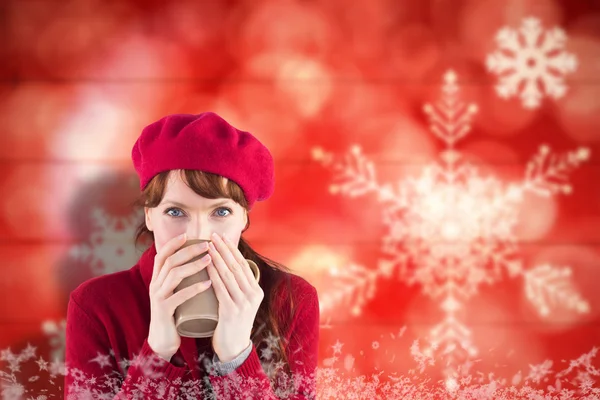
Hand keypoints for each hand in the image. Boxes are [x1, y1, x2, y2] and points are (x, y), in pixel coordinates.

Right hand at [147, 233, 213, 360]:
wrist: (163, 340)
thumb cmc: (174, 314)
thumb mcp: (176, 292)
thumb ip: (182, 279)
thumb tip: (201, 261)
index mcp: (157, 279)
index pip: (162, 255)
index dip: (173, 244)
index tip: (188, 235)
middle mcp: (155, 285)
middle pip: (170, 261)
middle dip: (189, 250)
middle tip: (207, 245)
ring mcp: (158, 298)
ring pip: (174, 275)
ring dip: (193, 265)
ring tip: (210, 260)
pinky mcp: (164, 311)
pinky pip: (179, 296)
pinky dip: (194, 288)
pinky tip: (207, 283)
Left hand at [207, 232, 263, 361]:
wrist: (233, 348)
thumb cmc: (232, 323)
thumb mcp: (241, 303)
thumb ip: (237, 287)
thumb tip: (227, 267)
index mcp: (256, 291)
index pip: (244, 265)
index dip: (232, 249)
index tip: (222, 237)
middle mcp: (253, 296)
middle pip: (237, 267)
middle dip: (224, 249)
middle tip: (213, 236)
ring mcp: (243, 304)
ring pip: (229, 275)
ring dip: (217, 258)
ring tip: (207, 246)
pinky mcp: (231, 311)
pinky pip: (221, 289)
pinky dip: (213, 275)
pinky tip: (206, 266)